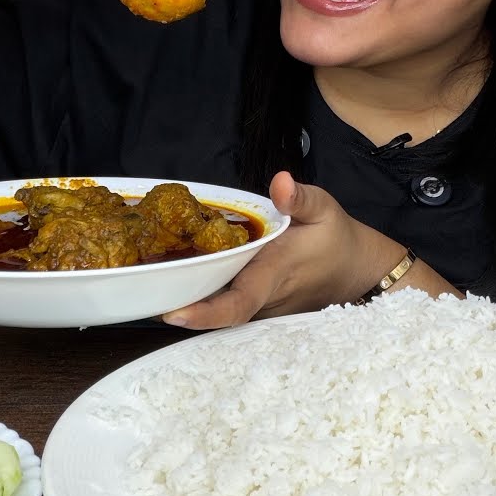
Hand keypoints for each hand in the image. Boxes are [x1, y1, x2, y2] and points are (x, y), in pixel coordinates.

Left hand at [162, 172, 402, 329]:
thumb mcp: (325, 208)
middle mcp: (261, 300)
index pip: (237, 303)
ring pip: (218, 312)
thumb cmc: (337, 238)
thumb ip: (300, 198)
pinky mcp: (259, 309)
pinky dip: (202, 298)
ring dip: (186, 302)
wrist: (357, 271)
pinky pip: (227, 307)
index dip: (205, 313)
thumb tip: (280, 183)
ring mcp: (260, 310)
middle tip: (137, 292)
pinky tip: (175, 280)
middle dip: (177, 307)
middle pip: (214, 313)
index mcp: (272, 275)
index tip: (172, 313)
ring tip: (146, 283)